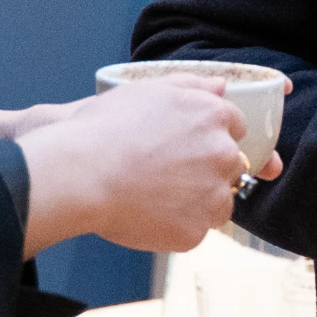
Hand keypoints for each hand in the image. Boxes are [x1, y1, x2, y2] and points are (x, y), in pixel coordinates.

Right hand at [15, 74, 263, 256]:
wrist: (80, 174)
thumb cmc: (104, 129)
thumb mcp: (148, 90)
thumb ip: (192, 85)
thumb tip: (220, 87)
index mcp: (212, 116)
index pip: (235, 128)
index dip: (209, 137)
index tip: (185, 146)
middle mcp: (222, 154)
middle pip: (232, 166)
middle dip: (208, 170)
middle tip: (166, 172)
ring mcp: (212, 195)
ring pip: (219, 203)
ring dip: (197, 201)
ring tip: (155, 195)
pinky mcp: (196, 230)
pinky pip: (196, 230)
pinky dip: (177, 226)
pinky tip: (147, 214)